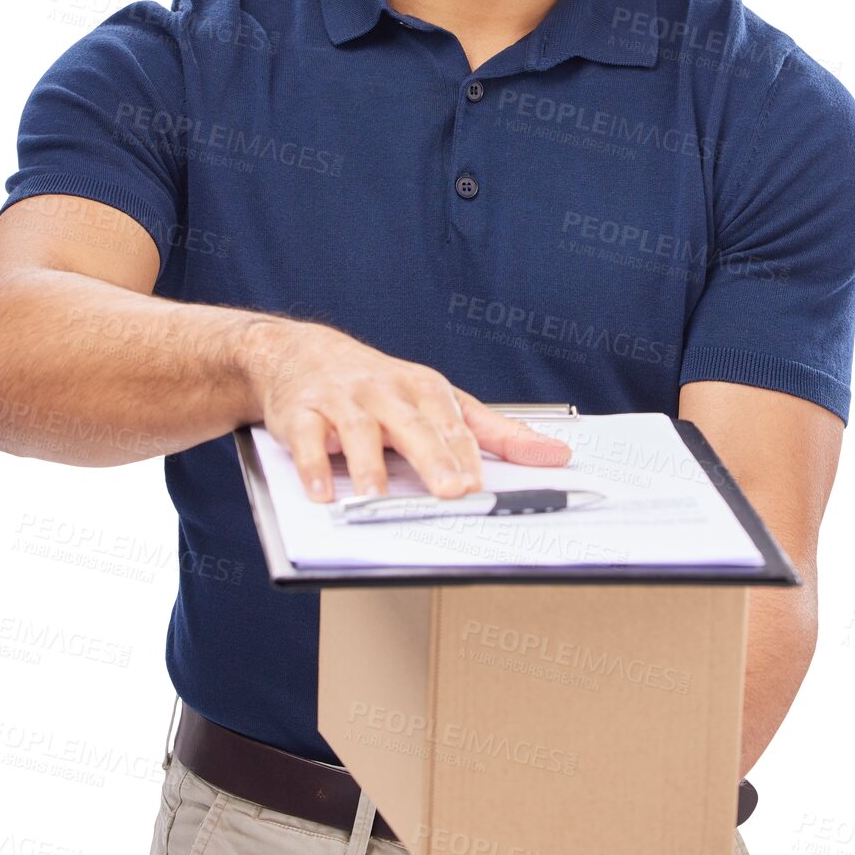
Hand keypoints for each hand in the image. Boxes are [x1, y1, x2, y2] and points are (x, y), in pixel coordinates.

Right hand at [248, 320, 570, 499]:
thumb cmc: (379, 386)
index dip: (466, 455)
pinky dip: (312, 466)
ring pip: (357, 430)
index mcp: (422, 388)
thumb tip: (555, 455)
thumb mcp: (438, 399)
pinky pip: (305, 438)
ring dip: (368, 466)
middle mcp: (384, 390)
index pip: (452, 423)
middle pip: (412, 424)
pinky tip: (322, 493)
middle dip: (432, 458)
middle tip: (451, 492)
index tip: (480, 488)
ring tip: (377, 500)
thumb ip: (495, 431)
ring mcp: (341, 400)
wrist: (300, 353)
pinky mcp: (299, 412)